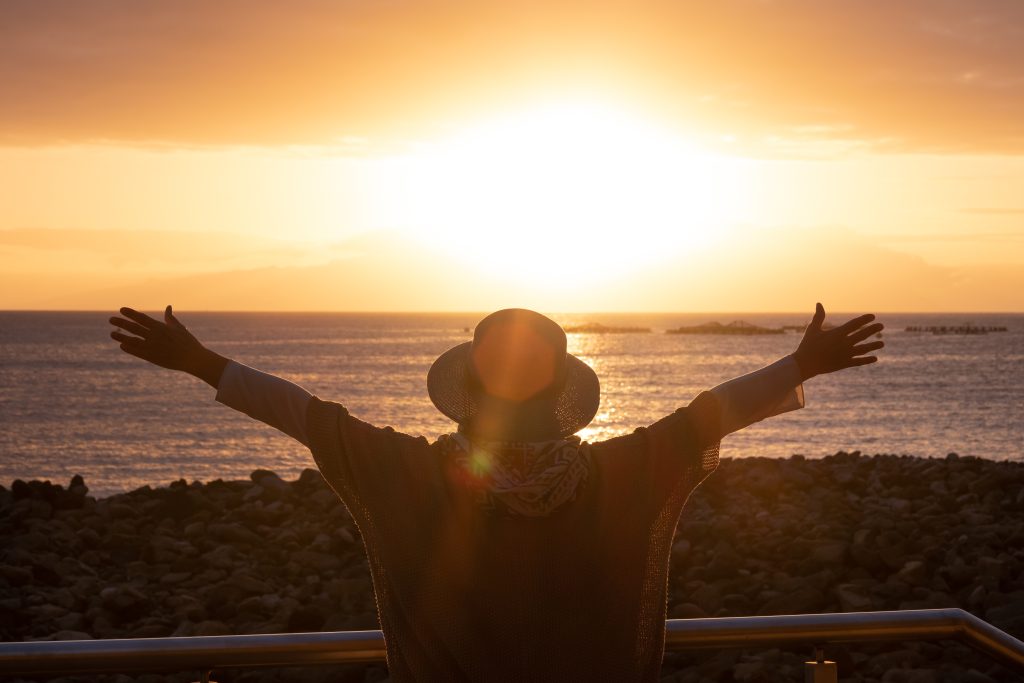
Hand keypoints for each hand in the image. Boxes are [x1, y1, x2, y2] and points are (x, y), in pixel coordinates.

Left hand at [109, 306, 225, 385]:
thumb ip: (170, 318)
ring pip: (133, 340)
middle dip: (121, 323)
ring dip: (121, 337)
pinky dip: (129, 348)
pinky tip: (122, 345)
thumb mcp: (179, 328)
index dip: (131, 313)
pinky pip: (137, 352)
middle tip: (111, 320)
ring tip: (112, 334)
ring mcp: (153, 347)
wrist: (193, 359)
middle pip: (134, 328)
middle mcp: (155, 336)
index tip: (122, 309)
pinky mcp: (153, 357)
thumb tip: (168, 307)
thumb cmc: (188, 342)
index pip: (142, 318)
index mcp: (161, 327)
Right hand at [793, 303, 883, 380]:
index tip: (872, 316)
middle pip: (862, 335)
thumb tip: (819, 303)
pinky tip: (874, 358)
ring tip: (882, 343)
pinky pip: (858, 362)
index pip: (854, 324)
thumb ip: (819, 317)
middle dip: (872, 330)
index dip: (864, 319)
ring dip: (873, 346)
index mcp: (837, 334)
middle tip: (881, 326)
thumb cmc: (807, 345)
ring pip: (863, 349)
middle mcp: (843, 343)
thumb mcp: (813, 329)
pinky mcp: (844, 364)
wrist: (804, 364)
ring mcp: (845, 354)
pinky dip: (867, 360)